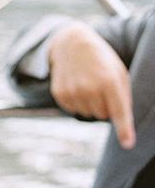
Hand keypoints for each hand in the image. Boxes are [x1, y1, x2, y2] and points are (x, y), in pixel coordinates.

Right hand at [48, 22, 134, 148]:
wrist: (72, 43)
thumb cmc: (102, 61)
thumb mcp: (118, 72)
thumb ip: (123, 97)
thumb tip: (120, 123)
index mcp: (109, 81)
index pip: (119, 111)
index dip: (124, 130)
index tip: (128, 144)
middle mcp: (89, 87)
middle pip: (103, 116)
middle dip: (105, 106)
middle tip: (100, 87)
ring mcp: (73, 91)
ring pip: (88, 115)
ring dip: (90, 105)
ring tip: (88, 85)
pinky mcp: (60, 93)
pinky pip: (74, 111)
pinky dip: (78, 103)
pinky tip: (77, 87)